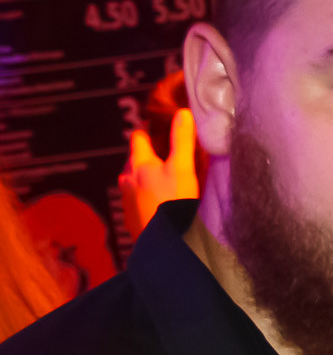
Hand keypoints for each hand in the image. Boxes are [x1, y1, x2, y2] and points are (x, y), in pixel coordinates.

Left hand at [119, 107, 197, 237]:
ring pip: (134, 181)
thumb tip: (183, 112)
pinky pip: (136, 200)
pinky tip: (159, 204)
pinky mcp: (130, 217)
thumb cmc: (173, 202)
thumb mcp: (183, 168)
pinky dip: (145, 197)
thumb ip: (182, 140)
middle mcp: (127, 178)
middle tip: (166, 158)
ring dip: (145, 178)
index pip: (138, 137)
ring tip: (163, 182)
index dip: (147, 130)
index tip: (156, 128)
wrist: (162, 242)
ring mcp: (126, 199)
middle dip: (148, 157)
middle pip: (135, 160)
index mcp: (139, 163)